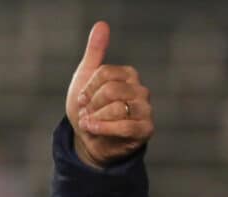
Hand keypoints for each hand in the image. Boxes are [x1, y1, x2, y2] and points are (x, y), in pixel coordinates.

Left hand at [66, 21, 153, 167]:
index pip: (104, 73)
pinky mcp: (145, 130)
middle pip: (110, 90)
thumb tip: (101, 25)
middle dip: (91, 105)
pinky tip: (91, 129)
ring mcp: (145, 110)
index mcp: (129, 75)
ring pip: (117, 108)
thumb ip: (95, 52)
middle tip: (86, 113)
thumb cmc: (89, 109)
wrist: (88, 141)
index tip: (82, 99)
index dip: (88, 88)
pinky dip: (104, 128)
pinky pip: (125, 126)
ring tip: (90, 124)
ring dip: (95, 118)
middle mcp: (140, 90)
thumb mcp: (86, 79)